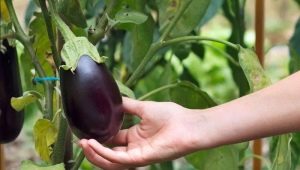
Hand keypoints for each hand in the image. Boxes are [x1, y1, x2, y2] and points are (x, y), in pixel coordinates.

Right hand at [79, 97, 210, 169]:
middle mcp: (134, 148)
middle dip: (93, 149)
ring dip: (95, 154)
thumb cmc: (172, 116)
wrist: (189, 124)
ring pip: (110, 161)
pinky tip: (93, 145)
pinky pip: (118, 159)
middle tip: (80, 140)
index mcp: (135, 137)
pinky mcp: (141, 158)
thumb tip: (114, 99)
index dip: (98, 138)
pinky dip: (104, 153)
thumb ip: (128, 105)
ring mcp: (137, 155)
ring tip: (83, 143)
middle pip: (108, 153)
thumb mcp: (144, 108)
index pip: (112, 140)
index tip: (85, 131)